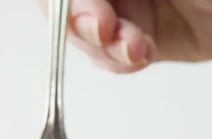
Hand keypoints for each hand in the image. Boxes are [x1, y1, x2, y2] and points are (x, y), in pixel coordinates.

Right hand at [48, 0, 211, 72]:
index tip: (73, 4)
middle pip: (68, 2)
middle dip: (79, 17)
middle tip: (102, 27)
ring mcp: (129, 2)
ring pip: (87, 30)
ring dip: (102, 43)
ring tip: (133, 46)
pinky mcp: (143, 37)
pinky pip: (114, 55)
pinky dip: (121, 59)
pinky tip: (139, 53)